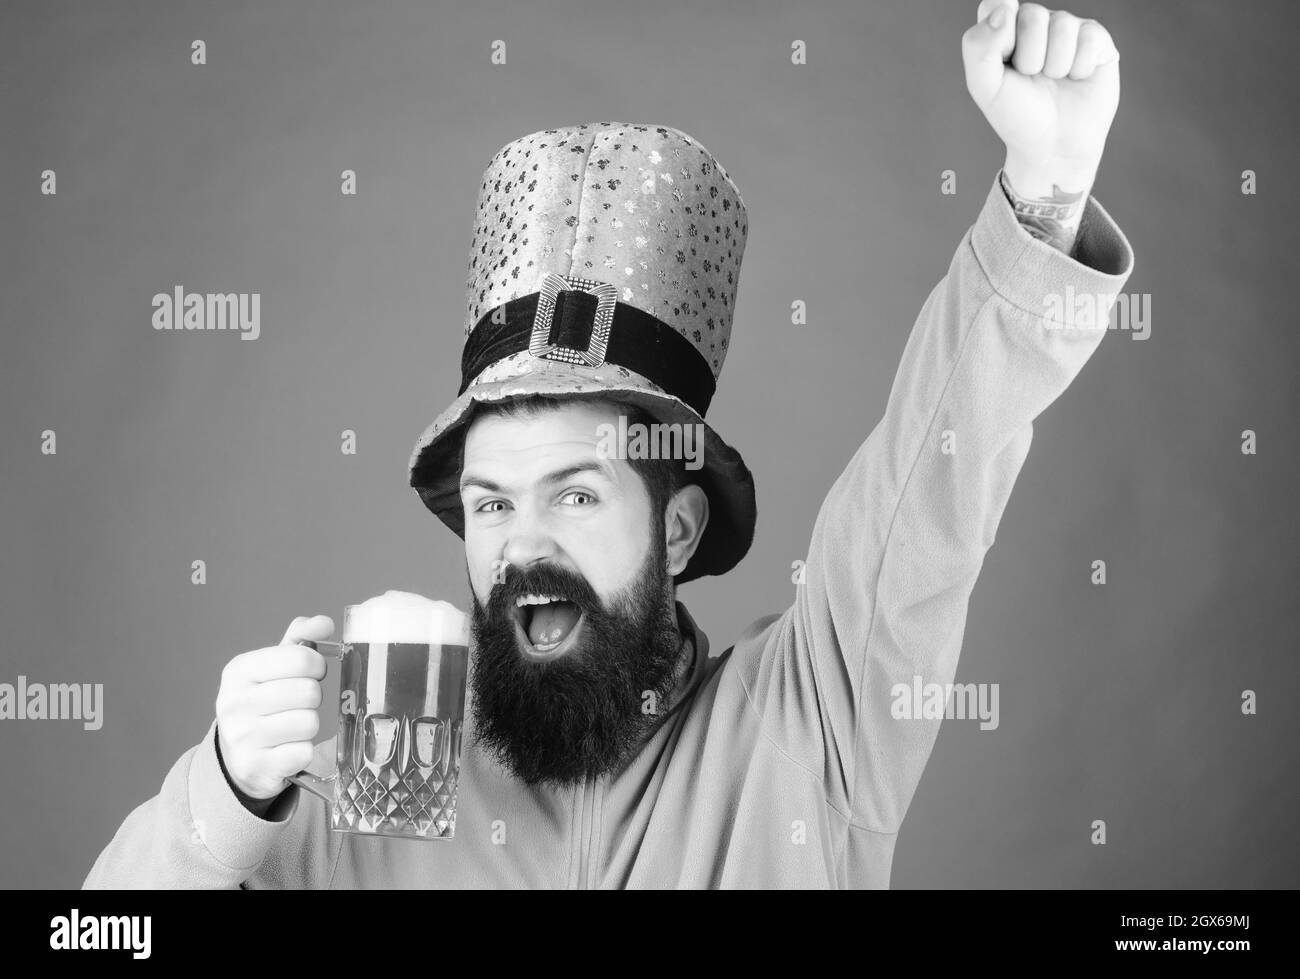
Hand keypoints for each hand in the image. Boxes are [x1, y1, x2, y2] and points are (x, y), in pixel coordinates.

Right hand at [215, 614, 334, 799]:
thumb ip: (299, 639)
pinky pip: (304, 753)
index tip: (310, 673)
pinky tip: (287, 748)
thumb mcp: (273, 666)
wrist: (236, 757)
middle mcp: (234, 702)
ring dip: (309, 725)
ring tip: (291, 726)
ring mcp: (242, 737)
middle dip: (313, 698)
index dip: (316, 666)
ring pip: (309, 723)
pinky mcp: (256, 767)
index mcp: (239, 670)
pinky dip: (303, 751)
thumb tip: (324, 622)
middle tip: (299, 703)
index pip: (301, 658)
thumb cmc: (262, 704)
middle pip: (309, 692)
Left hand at [962, 1, 1120, 195]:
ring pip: (1062, 25)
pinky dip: (1080, 67)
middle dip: (1029, 58)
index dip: (1000, 32)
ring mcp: (1066, 28)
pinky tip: (1076, 78)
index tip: (1004, 59)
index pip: (996, 4)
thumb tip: (1006, 6)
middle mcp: (1034, 22)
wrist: (1053, 145)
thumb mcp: (985, 87)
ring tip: (1054, 80)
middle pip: (1032, 15)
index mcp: (1002, 29)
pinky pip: (1090, 37)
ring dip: (1055, 65)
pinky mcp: (1096, 38)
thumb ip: (979, 46)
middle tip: (1031, 78)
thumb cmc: (1016, 115)